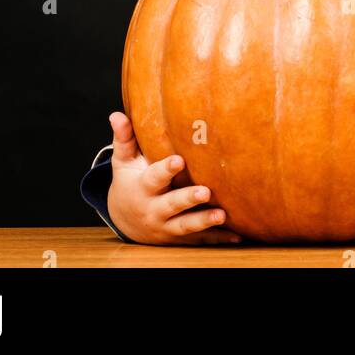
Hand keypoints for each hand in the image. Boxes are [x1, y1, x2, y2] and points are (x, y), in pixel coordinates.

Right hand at [104, 111, 242, 245]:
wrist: (125, 219)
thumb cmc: (130, 181)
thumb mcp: (123, 162)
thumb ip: (124, 139)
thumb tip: (116, 114)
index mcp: (143, 188)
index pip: (154, 178)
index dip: (166, 169)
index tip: (179, 159)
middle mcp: (154, 209)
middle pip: (171, 205)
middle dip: (187, 199)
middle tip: (205, 191)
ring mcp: (167, 226)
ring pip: (185, 225)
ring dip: (204, 221)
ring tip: (222, 215)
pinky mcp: (180, 237)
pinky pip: (200, 240)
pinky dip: (218, 238)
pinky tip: (237, 237)